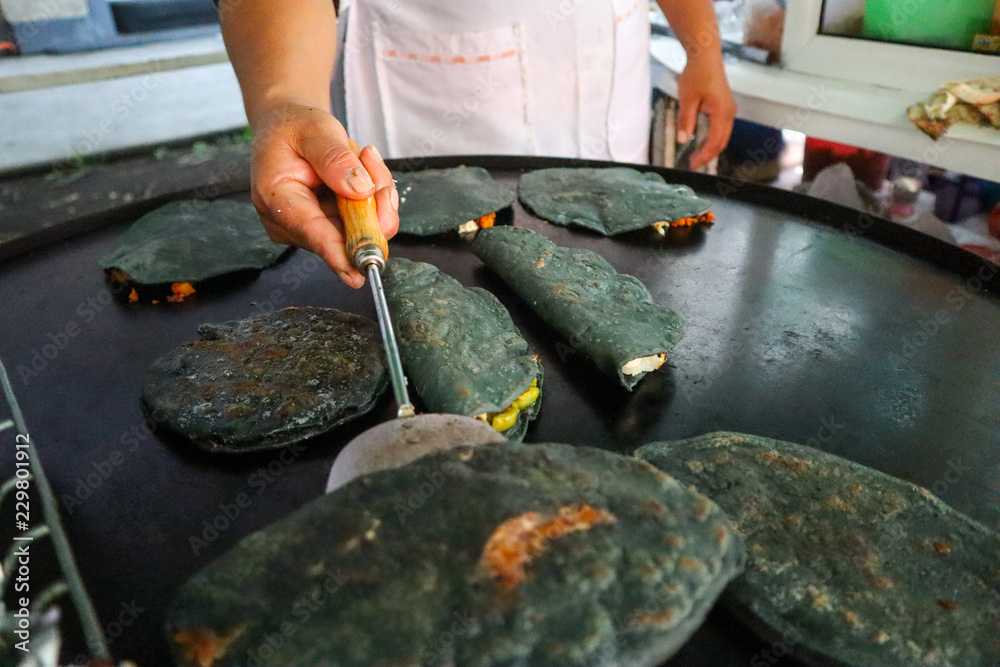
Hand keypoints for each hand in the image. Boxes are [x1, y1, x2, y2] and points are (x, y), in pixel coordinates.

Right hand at [250, 99, 398, 287]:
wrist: (289, 129)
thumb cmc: (294, 128)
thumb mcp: (314, 129)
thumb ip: (334, 158)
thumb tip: (360, 189)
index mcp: (276, 198)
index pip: (311, 231)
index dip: (337, 252)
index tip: (357, 273)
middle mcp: (291, 223)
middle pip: (346, 234)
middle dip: (372, 203)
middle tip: (369, 159)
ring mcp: (312, 230)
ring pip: (363, 229)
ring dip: (375, 195)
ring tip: (361, 157)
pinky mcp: (330, 229)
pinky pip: (367, 224)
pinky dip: (374, 199)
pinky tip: (363, 171)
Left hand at [675, 56, 736, 170]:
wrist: (705, 56)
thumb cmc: (696, 75)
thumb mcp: (687, 99)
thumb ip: (685, 120)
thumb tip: (682, 140)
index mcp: (722, 113)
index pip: (714, 142)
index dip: (703, 156)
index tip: (692, 165)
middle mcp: (729, 113)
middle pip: (721, 142)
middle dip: (708, 155)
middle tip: (692, 164)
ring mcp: (729, 110)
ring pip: (722, 136)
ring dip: (710, 147)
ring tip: (694, 156)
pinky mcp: (725, 107)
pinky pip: (721, 128)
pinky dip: (712, 138)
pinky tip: (699, 142)